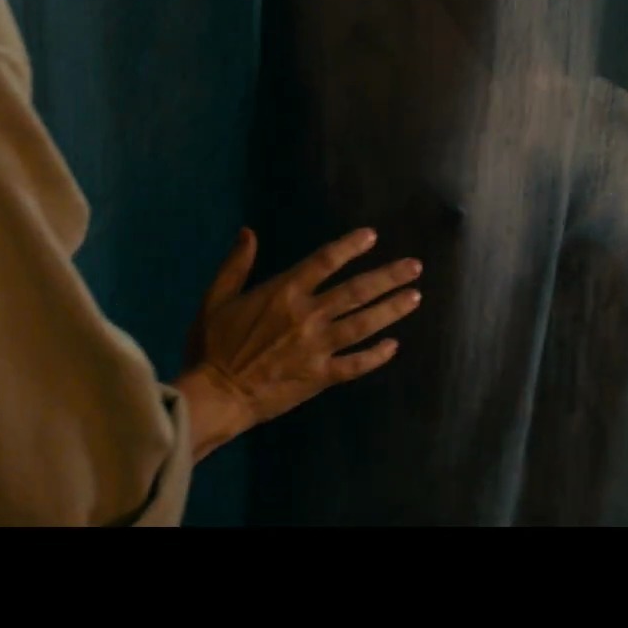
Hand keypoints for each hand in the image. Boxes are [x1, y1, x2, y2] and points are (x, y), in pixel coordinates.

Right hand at [174, 227, 421, 460]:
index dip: (350, 246)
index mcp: (283, 292)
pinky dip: (376, 356)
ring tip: (415, 297)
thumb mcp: (216, 299)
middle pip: (356, 291)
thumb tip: (249, 233)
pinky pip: (356, 364)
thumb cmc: (212, 347)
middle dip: (388, 277)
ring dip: (391, 310)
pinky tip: (393, 347)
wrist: (216, 395)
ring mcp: (318, 347)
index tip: (372, 236)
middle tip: (414, 267)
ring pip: (364, 324)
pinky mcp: (321, 376)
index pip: (325, 261)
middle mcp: (307, 315)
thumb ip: (235, 265)